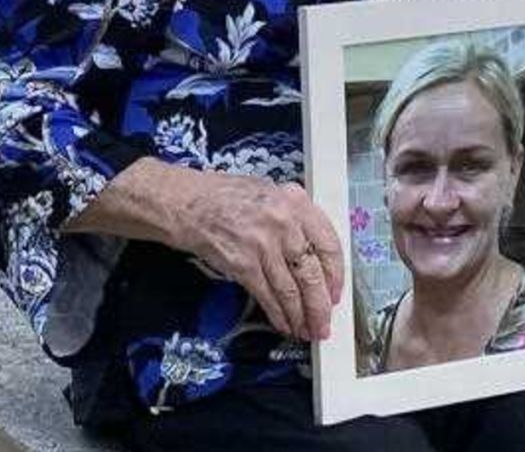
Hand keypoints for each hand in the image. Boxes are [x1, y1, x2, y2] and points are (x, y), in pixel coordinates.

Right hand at [170, 171, 344, 341]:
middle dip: (320, 306)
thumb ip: (296, 217)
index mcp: (295, 202)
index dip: (336, 274)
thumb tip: (316, 252)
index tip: (337, 292)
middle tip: (324, 324)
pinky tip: (285, 325)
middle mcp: (283, 223)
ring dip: (301, 316)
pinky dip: (278, 315)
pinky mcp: (243, 265)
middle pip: (312, 273)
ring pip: (291, 290)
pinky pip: (267, 296)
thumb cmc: (227, 197)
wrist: (187, 204)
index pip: (329, 244)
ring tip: (307, 331)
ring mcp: (263, 245)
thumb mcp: (271, 193)